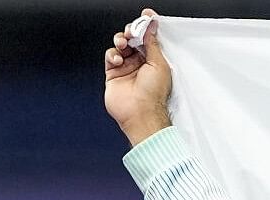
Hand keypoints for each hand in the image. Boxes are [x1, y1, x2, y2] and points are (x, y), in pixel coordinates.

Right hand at [105, 8, 172, 145]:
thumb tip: (152, 25)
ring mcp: (126, 68)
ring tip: (122, 44)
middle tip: (132, 32)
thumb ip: (152, 43)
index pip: (149, 38)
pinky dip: (112, 54)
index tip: (146, 15)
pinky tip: (117, 60)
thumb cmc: (153, 94)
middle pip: (133, 39)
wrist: (140, 113)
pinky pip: (110, 56)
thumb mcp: (158, 63)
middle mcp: (140, 63)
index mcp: (154, 60)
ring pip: (120, 45)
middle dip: (131, 31)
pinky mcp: (113, 74)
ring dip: (120, 40)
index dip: (146, 26)